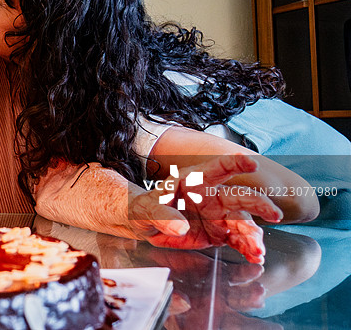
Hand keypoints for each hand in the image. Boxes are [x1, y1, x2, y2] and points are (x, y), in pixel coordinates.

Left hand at [127, 155, 282, 262]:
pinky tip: (255, 257)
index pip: (217, 168)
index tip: (253, 163)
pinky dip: (248, 249)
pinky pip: (238, 240)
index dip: (235, 164)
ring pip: (243, 222)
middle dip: (259, 204)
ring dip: (253, 236)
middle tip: (274, 215)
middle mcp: (212, 196)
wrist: (146, 225)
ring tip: (258, 251)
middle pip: (240, 197)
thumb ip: (162, 215)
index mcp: (194, 181)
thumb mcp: (147, 209)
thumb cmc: (145, 208)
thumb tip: (179, 226)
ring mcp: (218, 215)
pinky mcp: (219, 234)